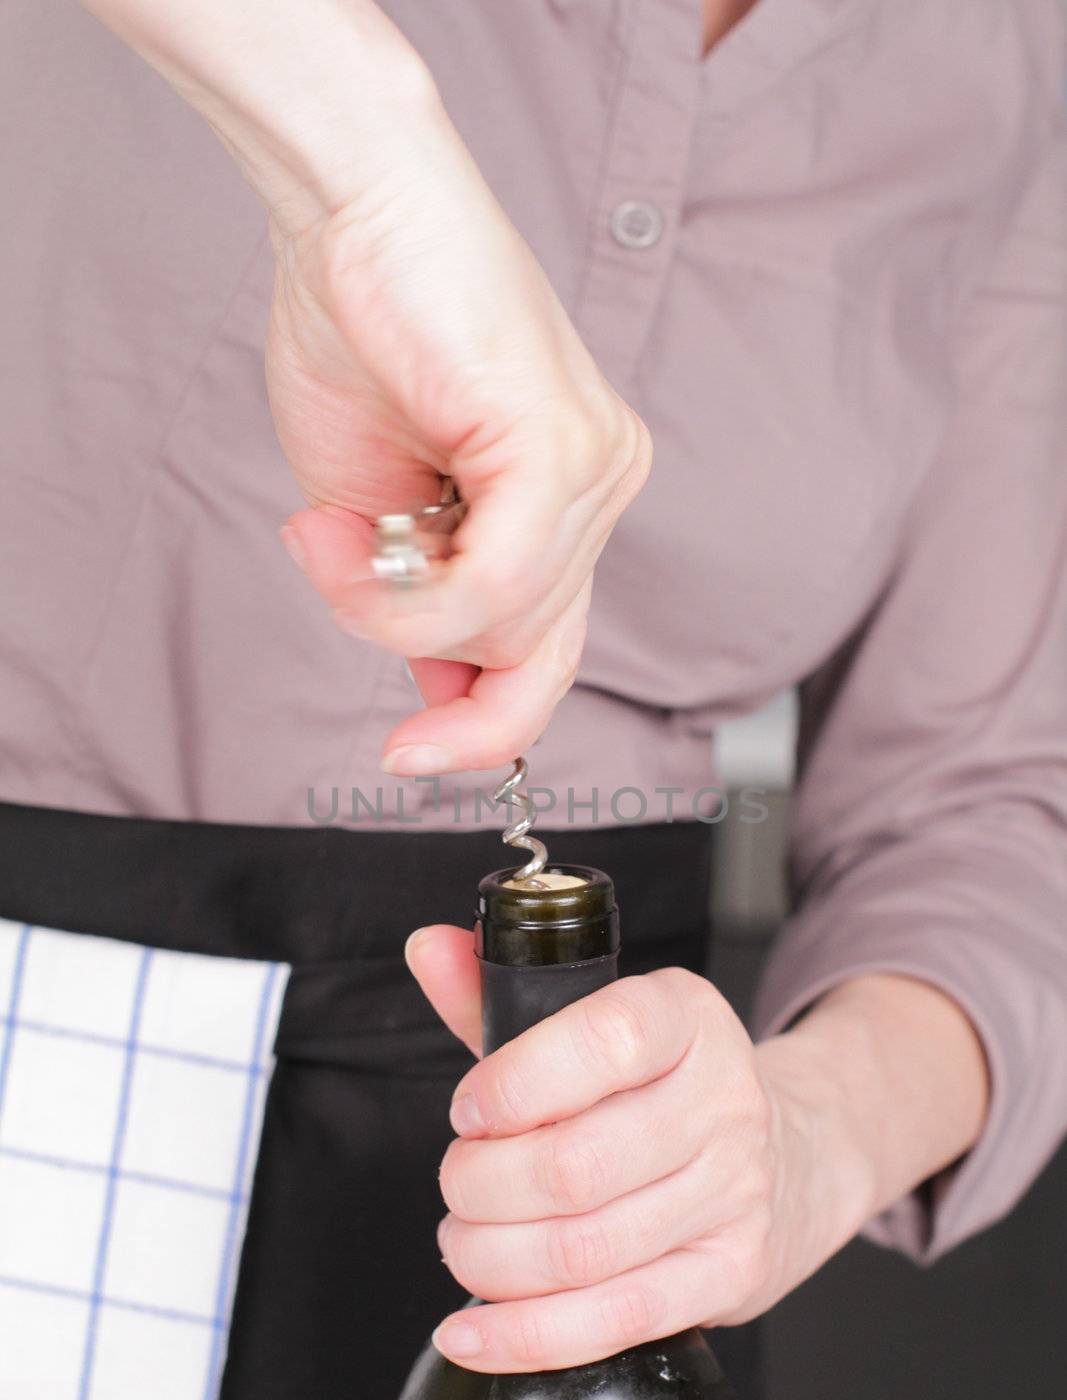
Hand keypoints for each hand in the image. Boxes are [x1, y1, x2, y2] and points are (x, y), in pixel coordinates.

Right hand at [269, 138, 649, 773]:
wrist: (346, 210)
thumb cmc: (360, 334)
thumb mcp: (379, 515)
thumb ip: (421, 601)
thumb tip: (441, 684)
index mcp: (569, 501)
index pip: (549, 651)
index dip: (484, 724)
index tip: (410, 756)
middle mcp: (603, 487)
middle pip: (526, 651)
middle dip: (413, 650)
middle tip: (328, 567)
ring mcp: (597, 469)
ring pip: (500, 625)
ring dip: (380, 602)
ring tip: (323, 524)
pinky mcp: (564, 448)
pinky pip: (493, 586)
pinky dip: (401, 587)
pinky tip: (345, 526)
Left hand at [404, 925, 877, 1373]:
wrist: (792, 1154)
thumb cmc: (660, 1087)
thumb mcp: (594, 1021)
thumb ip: (499, 992)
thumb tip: (425, 948)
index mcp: (686, 1020)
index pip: (607, 1039)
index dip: (518, 1082)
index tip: (467, 1110)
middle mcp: (722, 1103)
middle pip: (576, 1165)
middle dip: (481, 1185)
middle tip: (457, 1184)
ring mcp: (733, 1195)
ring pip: (585, 1250)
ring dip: (491, 1259)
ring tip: (463, 1242)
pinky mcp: (730, 1274)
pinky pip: (616, 1320)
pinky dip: (526, 1336)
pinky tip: (470, 1332)